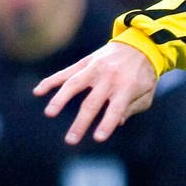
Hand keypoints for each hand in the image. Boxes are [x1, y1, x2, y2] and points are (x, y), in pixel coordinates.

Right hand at [34, 41, 158, 144]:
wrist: (140, 45)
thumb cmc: (144, 75)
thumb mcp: (147, 94)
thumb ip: (132, 108)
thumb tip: (117, 122)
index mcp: (126, 88)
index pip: (115, 110)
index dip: (106, 124)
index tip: (97, 138)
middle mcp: (108, 79)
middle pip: (91, 103)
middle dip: (80, 123)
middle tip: (70, 140)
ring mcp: (94, 69)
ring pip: (73, 85)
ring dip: (60, 100)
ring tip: (49, 113)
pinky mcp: (84, 63)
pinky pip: (65, 73)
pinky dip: (51, 81)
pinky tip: (38, 91)